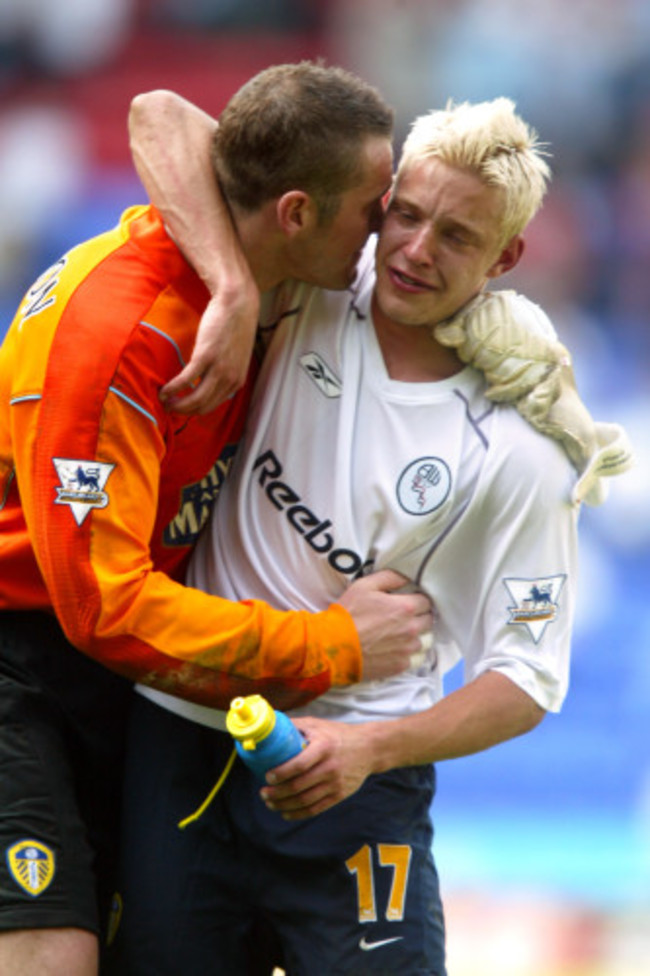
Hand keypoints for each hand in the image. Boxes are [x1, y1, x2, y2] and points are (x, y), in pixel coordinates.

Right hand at [160, 287, 259, 414]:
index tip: (181, 408)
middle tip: (168, 409)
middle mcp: (229, 380)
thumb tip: (212, 380)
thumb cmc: (235, 325)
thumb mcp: (237, 355)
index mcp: (237, 381)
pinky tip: (163, 391)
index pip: (213, 405)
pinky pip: (186, 380)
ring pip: (194, 399)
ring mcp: (218, 370)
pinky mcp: (205, 357)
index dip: (194, 410)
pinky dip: (173, 389)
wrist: (238, 304)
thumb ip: (227, 371)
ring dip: (176, 404)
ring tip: (163, 402)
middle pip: (202, 406)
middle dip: (183, 411)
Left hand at [260, 717, 373, 818]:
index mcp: (323, 747)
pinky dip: (298, 814)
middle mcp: (330, 767)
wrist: (370, 748)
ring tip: (270, 803)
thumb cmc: (338, 734)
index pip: (299, 764)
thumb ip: (295, 725)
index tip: (267, 777)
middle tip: (263, 793)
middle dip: (277, 793)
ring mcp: (335, 783)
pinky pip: (315, 809)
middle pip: (298, 786)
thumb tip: (269, 727)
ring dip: (283, 805)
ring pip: (304, 800)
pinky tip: (285, 812)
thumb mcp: (318, 725)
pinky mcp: (339, 795)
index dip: (281, 773)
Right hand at [338, 570, 432, 680]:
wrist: (333, 647)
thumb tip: (407, 576)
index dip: (418, 599)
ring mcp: (407, 649)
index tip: (408, 601)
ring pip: (424, 640)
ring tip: (400, 634)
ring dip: (416, 636)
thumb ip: (390, 577)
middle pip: (428, 620)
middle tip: (403, 617)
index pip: (427, 601)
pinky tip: (396, 649)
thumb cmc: (347, 614)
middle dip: (419, 616)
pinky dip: (409, 653)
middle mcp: (411, 629)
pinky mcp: (400, 666)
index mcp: (405, 607)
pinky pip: (415, 658)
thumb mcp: (364, 586)